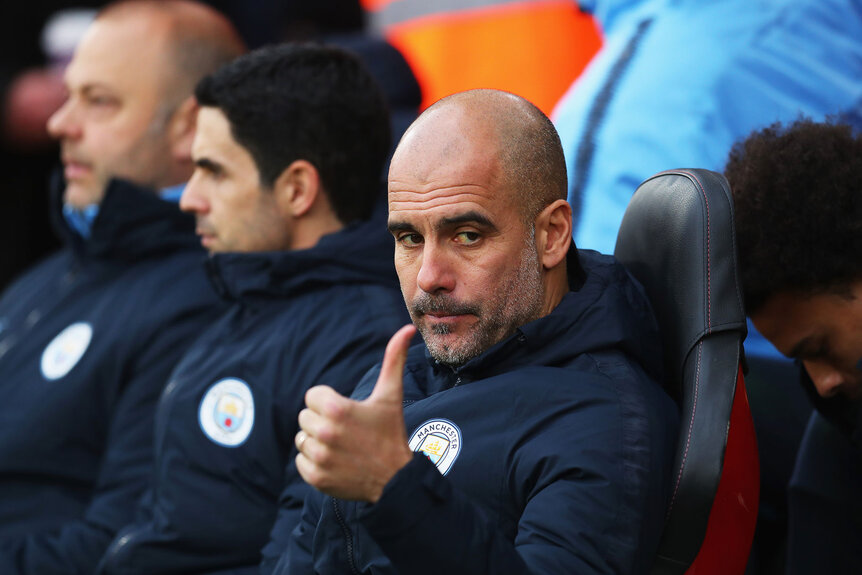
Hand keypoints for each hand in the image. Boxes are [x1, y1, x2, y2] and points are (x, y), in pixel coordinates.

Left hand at [295, 324, 415, 502]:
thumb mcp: (390, 395)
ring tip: (342, 447)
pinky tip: (336, 462)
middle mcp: (324, 433)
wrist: (396, 480)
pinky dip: (314, 463)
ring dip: (317, 442)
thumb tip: (407, 329)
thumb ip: (393, 359)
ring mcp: (319, 457)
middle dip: (323, 422)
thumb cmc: (391, 433)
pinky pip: (301, 461)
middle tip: (348, 432)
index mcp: (337, 409)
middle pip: (305, 417)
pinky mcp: (316, 478)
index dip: (329, 403)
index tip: (348, 413)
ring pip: (302, 439)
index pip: (312, 396)